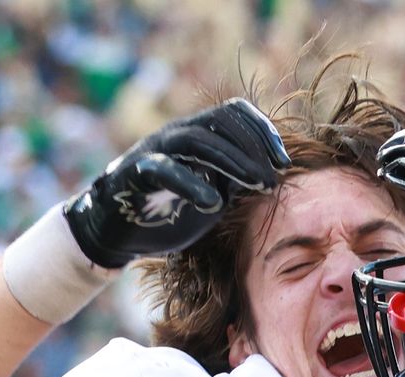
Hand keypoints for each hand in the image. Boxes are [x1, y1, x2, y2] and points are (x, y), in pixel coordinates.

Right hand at [64, 98, 290, 267]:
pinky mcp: (133, 174)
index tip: (284, 162)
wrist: (120, 234)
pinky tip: (213, 203)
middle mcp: (176, 134)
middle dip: (253, 148)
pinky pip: (163, 169)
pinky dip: (190, 184)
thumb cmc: (172, 212)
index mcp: (197, 134)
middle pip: (220, 121)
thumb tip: (274, 172)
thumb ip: (238, 178)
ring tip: (258, 186)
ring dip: (233, 161)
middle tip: (273, 179)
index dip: (263, 131)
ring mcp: (153, 151)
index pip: (234, 113)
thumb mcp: (215, 193)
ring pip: (195, 140)